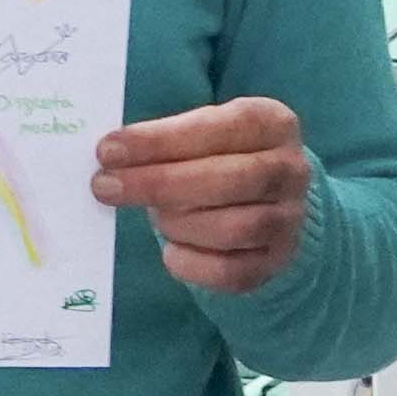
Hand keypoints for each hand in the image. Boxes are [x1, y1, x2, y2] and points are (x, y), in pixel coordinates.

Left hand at [95, 94, 311, 294]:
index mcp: (272, 123)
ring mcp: (289, 220)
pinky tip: (171, 251)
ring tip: (153, 216)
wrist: (269, 201)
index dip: (161, 141)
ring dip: (177, 224)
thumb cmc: (221, 157)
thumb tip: (111, 157)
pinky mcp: (276, 261)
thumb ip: (166, 140)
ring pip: (231, 229)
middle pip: (226, 181)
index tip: (108, 151)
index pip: (217, 128)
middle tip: (106, 187)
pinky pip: (230, 272)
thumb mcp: (203, 132)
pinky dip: (191, 264)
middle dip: (158, 184)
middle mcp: (290, 170)